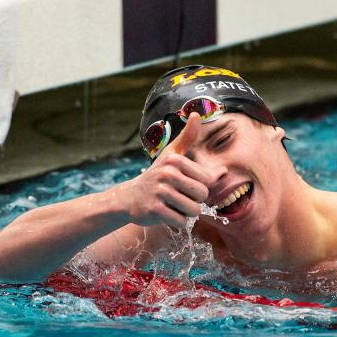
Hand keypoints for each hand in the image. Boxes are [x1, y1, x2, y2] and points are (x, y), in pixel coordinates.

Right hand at [120, 113, 213, 227]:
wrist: (130, 197)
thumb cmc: (157, 175)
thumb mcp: (171, 155)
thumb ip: (187, 137)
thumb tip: (196, 114)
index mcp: (174, 159)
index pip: (207, 180)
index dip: (198, 187)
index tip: (183, 185)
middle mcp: (167, 173)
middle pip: (202, 196)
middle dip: (193, 201)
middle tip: (177, 197)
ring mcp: (159, 192)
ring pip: (193, 210)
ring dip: (186, 213)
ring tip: (173, 205)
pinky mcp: (154, 210)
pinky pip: (181, 222)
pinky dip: (177, 222)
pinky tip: (166, 214)